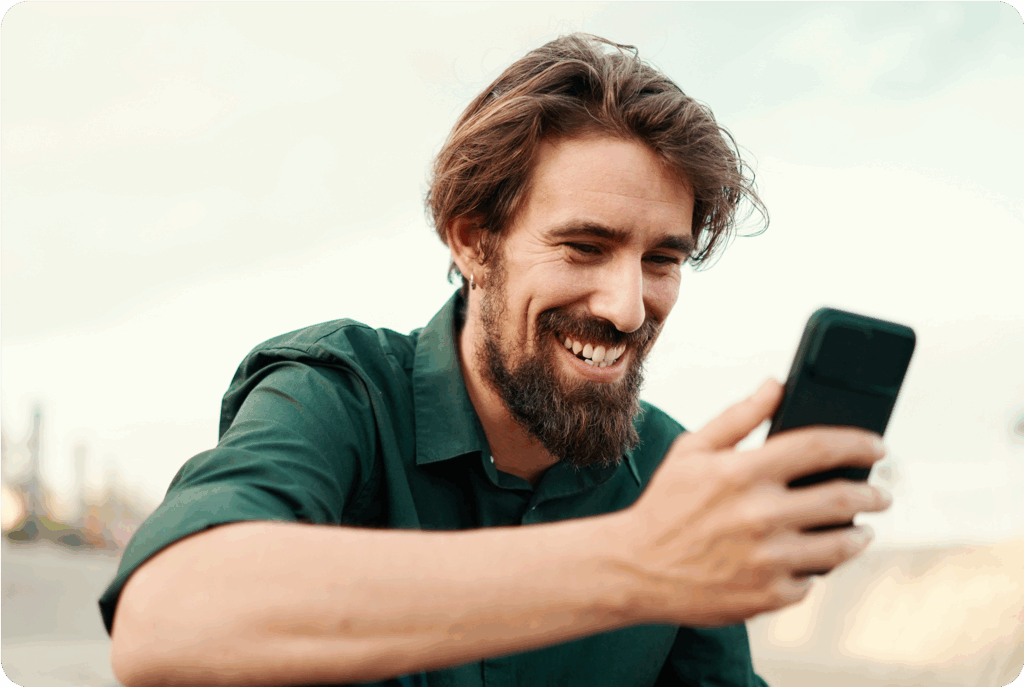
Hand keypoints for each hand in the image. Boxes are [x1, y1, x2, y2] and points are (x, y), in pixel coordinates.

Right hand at [619, 379, 891, 626]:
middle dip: (873, 492)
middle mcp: (759, 515)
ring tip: (859, 528)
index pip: (820, 447)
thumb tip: (777, 383)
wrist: (634, 569)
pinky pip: (812, 580)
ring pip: (840, 544)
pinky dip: (817, 568)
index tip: (877, 445)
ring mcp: (766, 559)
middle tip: (880, 492)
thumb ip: (738, 416)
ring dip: (859, 533)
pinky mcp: (768, 596)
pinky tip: (811, 558)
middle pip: (842, 497)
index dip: (858, 442)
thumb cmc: (666, 505)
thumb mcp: (692, 451)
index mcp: (741, 472)